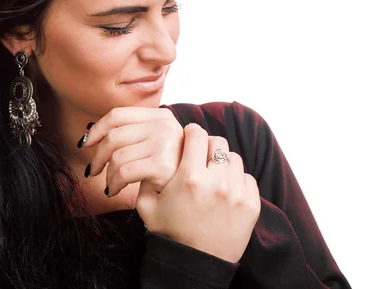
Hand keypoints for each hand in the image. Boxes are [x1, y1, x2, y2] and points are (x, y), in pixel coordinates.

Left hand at [80, 106, 183, 196]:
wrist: (192, 194)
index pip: (118, 115)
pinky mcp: (162, 164)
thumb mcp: (156, 143)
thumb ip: (133, 134)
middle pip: (113, 136)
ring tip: (108, 184)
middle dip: (97, 155)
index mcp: (160, 116)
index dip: (97, 129)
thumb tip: (90, 133)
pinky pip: (123, 172)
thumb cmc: (170, 170)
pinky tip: (113, 190)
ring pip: (116, 156)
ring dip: (107, 174)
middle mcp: (164, 125)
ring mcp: (165, 143)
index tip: (85, 143)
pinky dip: (113, 183)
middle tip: (92, 170)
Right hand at [135, 123, 260, 263]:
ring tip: (212, 175)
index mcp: (189, 178)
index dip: (191, 133)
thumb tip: (154, 151)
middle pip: (218, 142)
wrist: (195, 264)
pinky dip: (237, 180)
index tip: (189, 137)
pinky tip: (224, 191)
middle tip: (200, 156)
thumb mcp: (146, 204)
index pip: (197, 135)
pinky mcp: (251, 205)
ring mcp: (237, 194)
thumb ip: (147, 175)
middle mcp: (216, 183)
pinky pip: (247, 177)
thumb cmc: (168, 232)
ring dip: (222, 163)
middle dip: (207, 146)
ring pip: (234, 158)